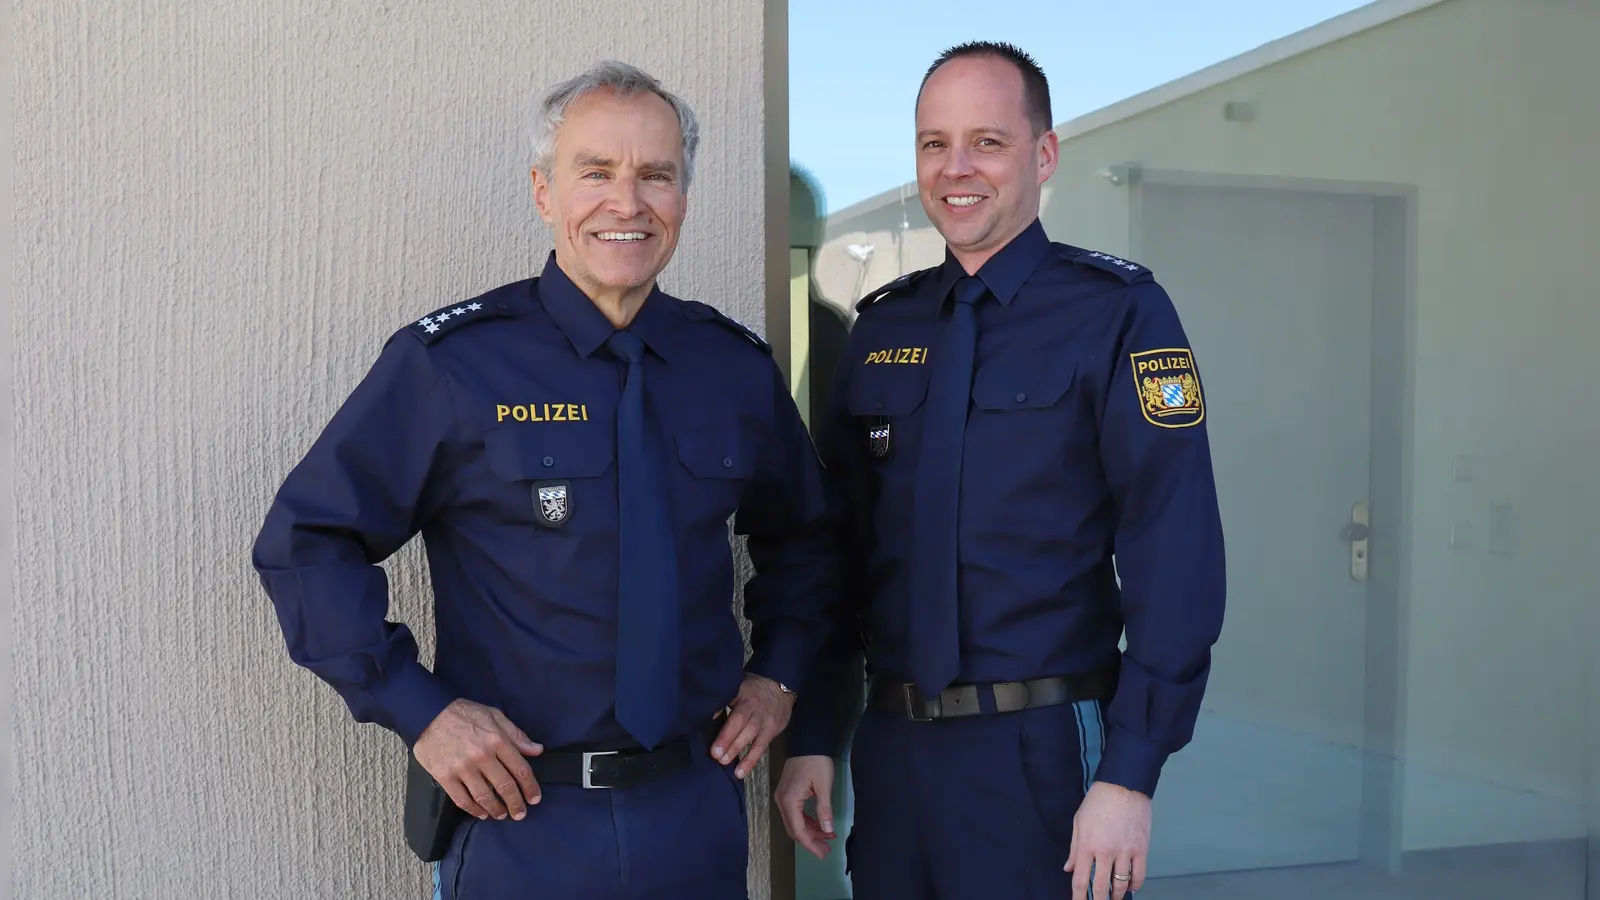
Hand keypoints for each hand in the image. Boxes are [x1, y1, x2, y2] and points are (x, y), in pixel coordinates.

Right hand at [413, 698, 543, 821]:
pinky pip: (462, 800)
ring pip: (484, 797)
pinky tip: (482, 813)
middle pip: (505, 787)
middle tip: (520, 814)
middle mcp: (481, 756)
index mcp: (496, 740)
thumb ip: (516, 735)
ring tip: (502, 815)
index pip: (520, 769)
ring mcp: (462, 768)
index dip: (530, 787)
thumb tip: (536, 750)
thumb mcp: (494, 715)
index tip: (534, 798)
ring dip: (496, 810)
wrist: (428, 714)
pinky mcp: (445, 776)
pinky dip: (474, 810)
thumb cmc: (463, 713)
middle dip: (516, 804)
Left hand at [710, 673, 794, 778]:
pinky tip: (742, 772)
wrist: (781, 685)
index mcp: (744, 696)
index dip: (726, 729)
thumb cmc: (752, 689)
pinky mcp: (773, 731)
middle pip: (744, 725)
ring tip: (728, 765)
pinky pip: (762, 747)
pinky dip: (752, 760)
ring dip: (741, 752)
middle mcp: (756, 708)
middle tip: (717, 757)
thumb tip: (707, 717)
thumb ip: (723, 701)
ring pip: (753, 736)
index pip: (735, 713)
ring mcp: (766, 720)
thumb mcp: (737, 687)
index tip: (714, 742)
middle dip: (730, 741)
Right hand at [774, 755, 837, 859]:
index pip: (798, 830)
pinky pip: (795, 813)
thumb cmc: (817, 761)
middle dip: (810, 840)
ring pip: (794, 821)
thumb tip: (827, 830)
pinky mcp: (787, 792)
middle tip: (827, 849)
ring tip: (828, 836)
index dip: (810, 844)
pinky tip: (819, 823)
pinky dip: (807, 821)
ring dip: (810, 831)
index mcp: (789, 801)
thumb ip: (824, 810)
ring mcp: (783, 797)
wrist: (808, 741)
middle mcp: (782, 801)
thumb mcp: (824, 786)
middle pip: (794, 828)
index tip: (823, 854)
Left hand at [1066, 781, 1150, 899]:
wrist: (1123, 785)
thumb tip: (1069, 868)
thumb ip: (1074, 848)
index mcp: (1087, 845)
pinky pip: (1139, 874)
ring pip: (1121, 884)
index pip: (1081, 879)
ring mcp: (1124, 851)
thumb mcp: (1079, 822)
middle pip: (1101, 887)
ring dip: (1117, 895)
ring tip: (1114, 898)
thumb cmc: (1098, 801)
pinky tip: (1131, 887)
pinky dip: (1135, 884)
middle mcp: (1105, 851)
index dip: (1078, 897)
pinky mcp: (1141, 848)